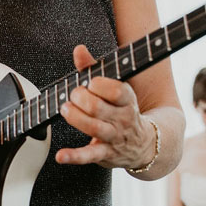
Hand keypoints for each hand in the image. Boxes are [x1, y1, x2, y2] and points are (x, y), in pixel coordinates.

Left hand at [57, 44, 155, 168]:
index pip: (116, 91)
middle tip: (73, 96)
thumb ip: (93, 68)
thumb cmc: (122, 110)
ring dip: (75, 117)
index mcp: (128, 100)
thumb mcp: (115, 88)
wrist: (145, 145)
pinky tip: (60, 156)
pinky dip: (73, 156)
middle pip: (98, 108)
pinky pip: (88, 155)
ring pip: (93, 128)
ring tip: (65, 109)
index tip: (90, 83)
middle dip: (80, 99)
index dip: (98, 85)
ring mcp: (114, 138)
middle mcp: (123, 120)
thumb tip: (78, 49)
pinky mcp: (104, 154)